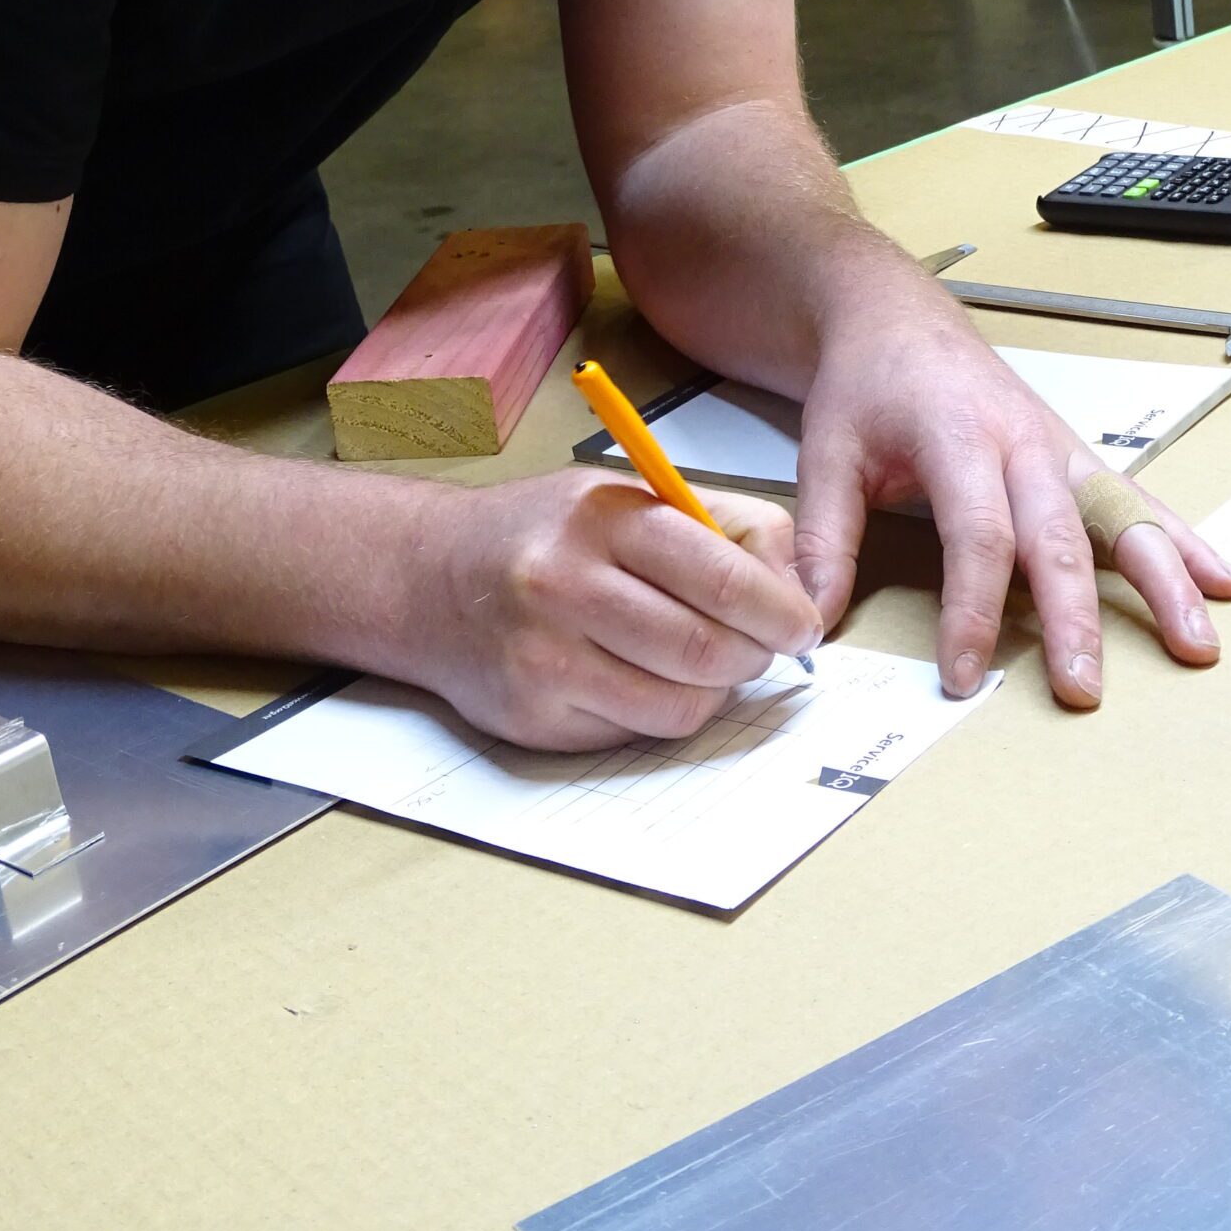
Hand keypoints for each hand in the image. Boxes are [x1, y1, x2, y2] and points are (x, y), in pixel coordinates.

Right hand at [416, 469, 819, 749]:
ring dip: (712, 691)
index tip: (802, 627)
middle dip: (754, 656)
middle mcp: (564, 582)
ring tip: (701, 662)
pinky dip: (659, 713)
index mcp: (600, 516)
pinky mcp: (532, 716)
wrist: (428, 577)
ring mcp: (542, 656)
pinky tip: (642, 679)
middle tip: (760, 649)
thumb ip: (725, 527)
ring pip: (679, 705)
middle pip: (705, 648)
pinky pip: (635, 734)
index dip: (779, 610)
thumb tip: (800, 593)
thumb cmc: (548, 535)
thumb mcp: (631, 496)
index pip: (719, 573)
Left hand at [791, 290, 1230, 709]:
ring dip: (1163, 581)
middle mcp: (1022, 441)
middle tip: (1083, 688)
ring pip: (1121, 516)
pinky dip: (1182, 540)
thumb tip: (812, 622)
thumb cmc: (867, 384)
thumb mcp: (826, 451)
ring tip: (1197, 641)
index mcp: (958, 435)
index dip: (973, 609)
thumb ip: (823, 539)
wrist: (896, 318)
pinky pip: (1139, 499)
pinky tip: (1223, 580)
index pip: (977, 535)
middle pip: (1057, 537)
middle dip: (1075, 618)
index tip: (963, 673)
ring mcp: (1059, 447)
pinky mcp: (1077, 456)